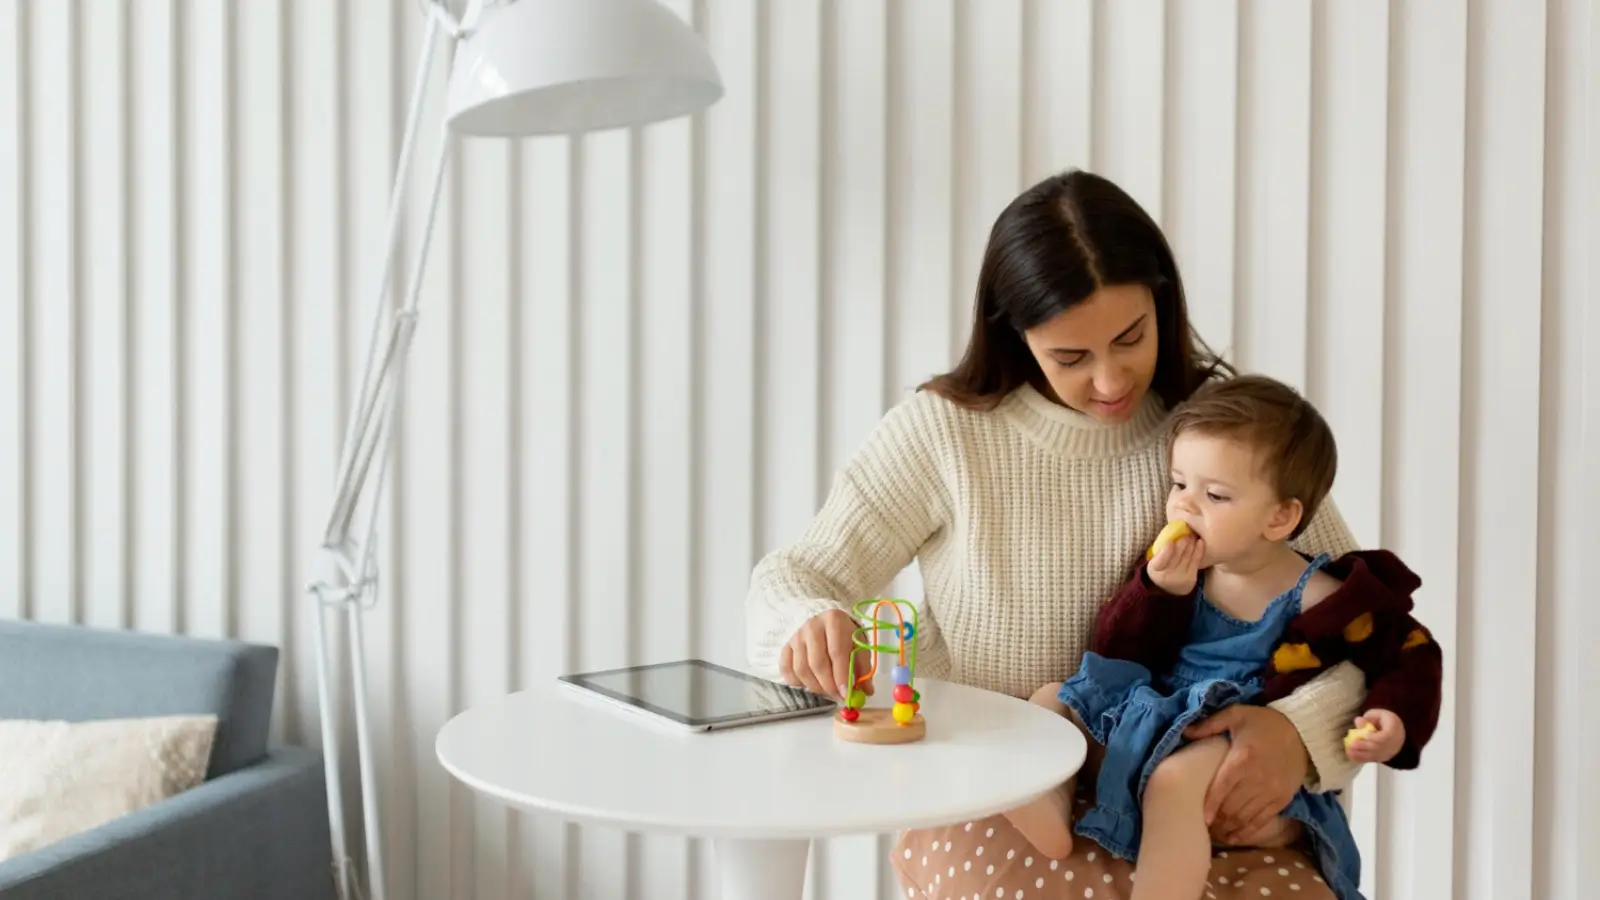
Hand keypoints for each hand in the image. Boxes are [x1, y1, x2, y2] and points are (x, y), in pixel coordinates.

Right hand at [778, 609, 872, 699]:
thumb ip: (863, 668)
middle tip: (838, 696)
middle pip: (817, 663)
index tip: (846, 694)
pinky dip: (797, 682)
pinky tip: (810, 683)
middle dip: (828, 685)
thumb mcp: (859, 646)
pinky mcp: (786, 646)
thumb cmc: (845, 636)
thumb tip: (866, 691)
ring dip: (815, 686)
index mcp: (834, 620)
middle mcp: (813, 625)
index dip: (841, 676)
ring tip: (827, 690)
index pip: (836, 652)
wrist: (825, 623)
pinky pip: (786, 670)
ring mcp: (796, 636)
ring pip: (801, 669)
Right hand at [1148, 534, 1203, 594]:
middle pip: (1176, 556)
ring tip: (1193, 535)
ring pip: (1187, 557)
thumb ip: (1160, 550)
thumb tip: (1172, 534)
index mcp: (1155, 569)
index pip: (1160, 560)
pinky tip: (1200, 542)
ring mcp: (1180, 577)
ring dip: (1191, 544)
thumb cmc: (1161, 569)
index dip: (1166, 551)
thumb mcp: (1154, 561)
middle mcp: (1167, 575)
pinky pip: (1196, 562)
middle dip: (1183, 543)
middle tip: (1187, 533)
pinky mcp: (1191, 578)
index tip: (1171, 541)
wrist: (1170, 589)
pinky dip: (1199, 551)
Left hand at [1183, 705, 1307, 843]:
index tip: (1199, 817)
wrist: (1303, 732)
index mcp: (1243, 758)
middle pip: (1232, 807)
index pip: (1222, 787)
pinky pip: (1261, 821)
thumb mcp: (1236, 714)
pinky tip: (1232, 837)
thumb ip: (1210, 724)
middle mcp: (1257, 778)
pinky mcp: (1281, 800)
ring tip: (1213, 832)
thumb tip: (1185, 732)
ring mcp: (1271, 792)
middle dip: (1215, 819)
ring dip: (1227, 828)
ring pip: (1244, 817)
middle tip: (1200, 825)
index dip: (1209, 805)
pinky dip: (1245, 832)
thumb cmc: (1264, 722)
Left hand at [1345, 709, 1404, 762]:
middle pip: (1379, 747)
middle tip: (1352, 744)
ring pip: (1375, 755)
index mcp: (1394, 730)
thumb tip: (1358, 721)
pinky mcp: (1383, 757)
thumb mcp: (1378, 714)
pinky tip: (1351, 756)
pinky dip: (1362, 759)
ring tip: (1349, 751)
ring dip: (1361, 754)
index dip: (1375, 737)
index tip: (1365, 735)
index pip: (1386, 736)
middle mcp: (1394, 743)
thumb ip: (1368, 718)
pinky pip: (1372, 759)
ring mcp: (1389, 752)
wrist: (1397, 731)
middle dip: (1364, 746)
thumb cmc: (1384, 720)